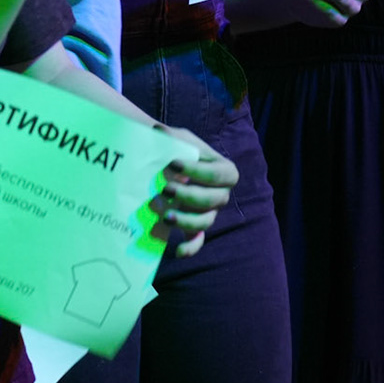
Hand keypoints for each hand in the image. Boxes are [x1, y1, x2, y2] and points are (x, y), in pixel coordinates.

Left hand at [152, 126, 238, 257]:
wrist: (167, 163)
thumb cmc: (178, 149)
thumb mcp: (178, 138)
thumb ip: (172, 136)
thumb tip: (158, 131)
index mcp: (225, 171)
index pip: (218, 174)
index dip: (197, 170)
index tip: (171, 162)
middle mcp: (221, 194)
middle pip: (213, 200)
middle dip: (189, 196)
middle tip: (165, 188)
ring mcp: (209, 212)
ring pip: (206, 221)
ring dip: (187, 220)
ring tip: (165, 216)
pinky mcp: (195, 226)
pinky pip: (198, 240)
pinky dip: (190, 247)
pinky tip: (177, 252)